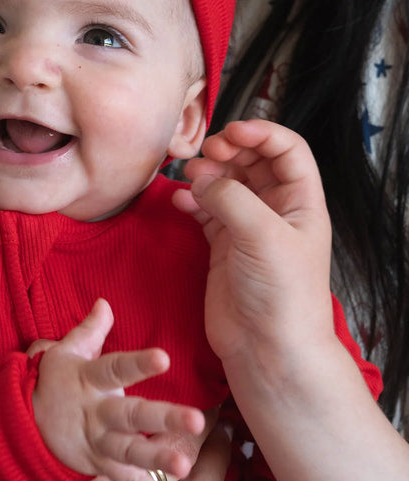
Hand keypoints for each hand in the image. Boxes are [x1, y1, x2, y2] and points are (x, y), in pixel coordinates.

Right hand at [32, 298, 205, 480]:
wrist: (21, 423)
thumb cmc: (53, 381)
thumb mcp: (66, 352)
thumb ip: (90, 331)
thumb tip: (105, 302)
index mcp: (88, 379)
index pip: (115, 367)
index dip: (139, 364)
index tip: (165, 358)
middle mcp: (95, 412)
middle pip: (130, 415)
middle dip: (162, 418)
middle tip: (197, 421)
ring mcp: (96, 442)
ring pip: (129, 451)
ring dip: (157, 459)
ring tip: (185, 466)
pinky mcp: (97, 465)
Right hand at [171, 119, 334, 366]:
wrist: (267, 348)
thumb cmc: (281, 294)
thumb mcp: (263, 236)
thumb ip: (231, 198)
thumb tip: (199, 178)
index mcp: (300, 202)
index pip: (286, 151)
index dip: (261, 133)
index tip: (231, 132)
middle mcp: (275, 211)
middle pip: (252, 162)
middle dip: (229, 151)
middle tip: (205, 154)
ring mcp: (246, 228)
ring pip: (225, 184)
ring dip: (207, 174)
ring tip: (189, 176)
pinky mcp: (222, 247)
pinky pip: (204, 210)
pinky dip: (191, 200)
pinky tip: (179, 200)